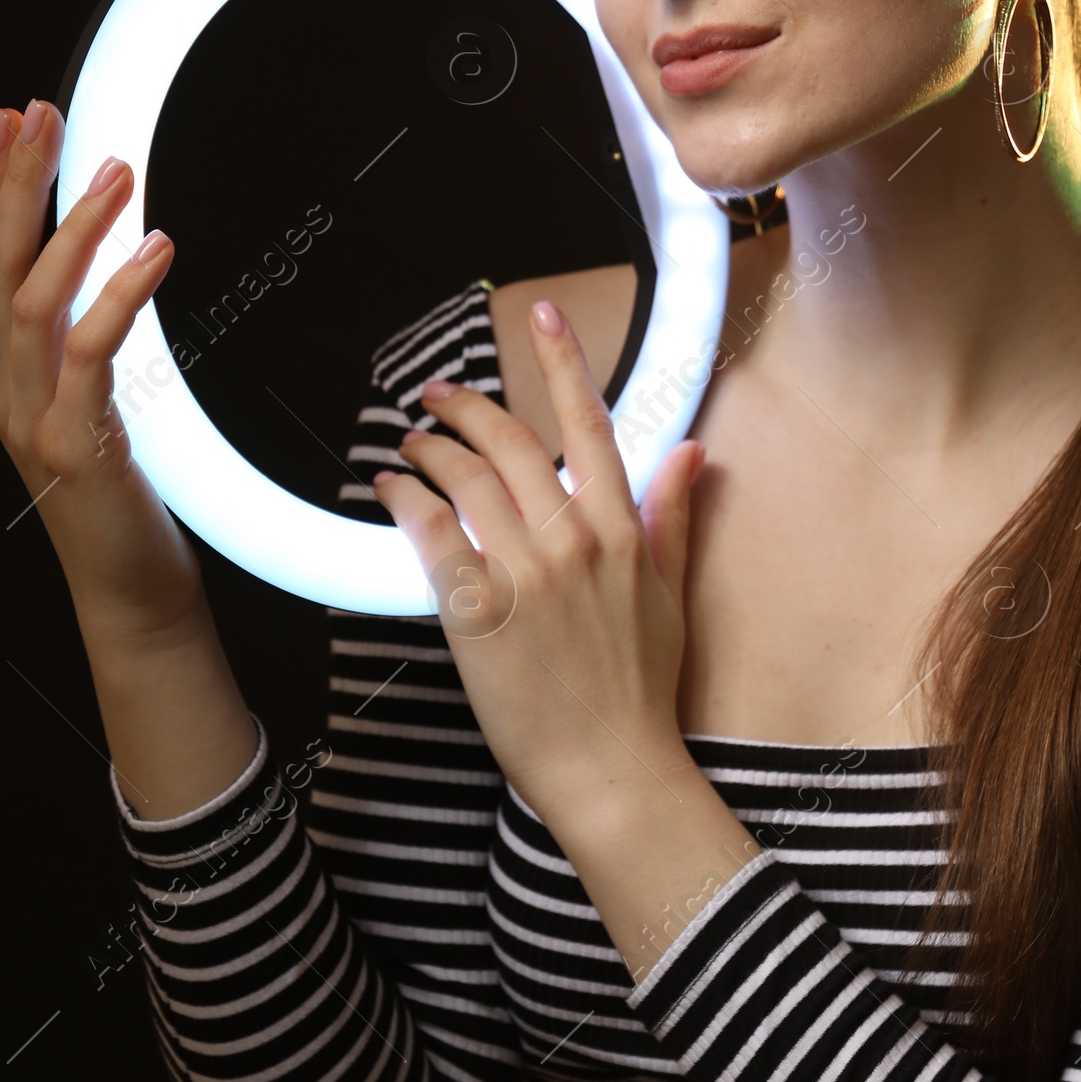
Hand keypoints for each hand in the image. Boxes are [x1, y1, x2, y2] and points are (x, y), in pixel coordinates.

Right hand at [0, 100, 202, 635]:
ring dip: (76, 229)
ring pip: (35, 303)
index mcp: (11, 377)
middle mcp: (9, 391)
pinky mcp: (75, 447)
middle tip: (42, 118)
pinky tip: (156, 252)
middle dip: (17, 186)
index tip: (20, 127)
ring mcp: (33, 420)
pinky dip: (120, 296)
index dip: (5, 193)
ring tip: (116, 173)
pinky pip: (91, 355)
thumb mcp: (99, 411)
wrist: (132, 597)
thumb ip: (93, 348)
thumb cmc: (126, 507)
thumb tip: (117, 273)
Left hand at [371, 299, 704, 824]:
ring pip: (467, 478)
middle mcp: (574, 540)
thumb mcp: (670, 595)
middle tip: (438, 396)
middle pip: (513, 442)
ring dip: (430, 448)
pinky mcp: (478, 611)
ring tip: (410, 445)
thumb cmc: (641, 690)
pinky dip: (405, 499)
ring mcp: (525, 574)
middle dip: (468, 406)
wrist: (610, 767)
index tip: (541, 314)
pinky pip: (432, 532)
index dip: (562, 361)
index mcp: (622, 531)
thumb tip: (691, 453)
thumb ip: (674, 517)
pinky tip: (389, 489)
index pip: (592, 423)